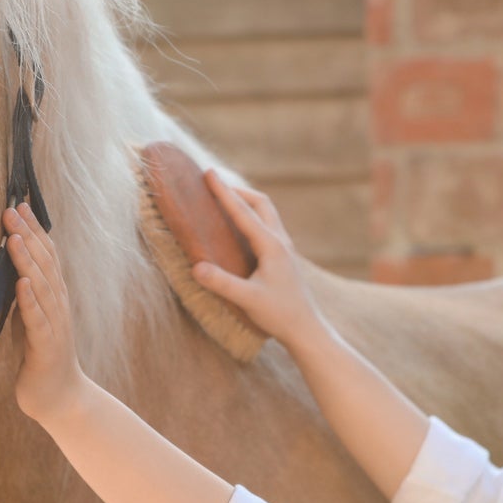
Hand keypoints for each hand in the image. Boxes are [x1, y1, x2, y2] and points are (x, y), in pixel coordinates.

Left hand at [3, 201, 90, 426]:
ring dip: (28, 260)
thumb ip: (22, 294)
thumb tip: (6, 267)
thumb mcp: (28, 318)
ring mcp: (55, 325)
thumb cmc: (40, 357)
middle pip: (45, 263)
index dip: (33, 229)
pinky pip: (38, 320)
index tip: (18, 204)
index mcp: (53, 296)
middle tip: (11, 209)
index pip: (46, 255)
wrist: (59, 399)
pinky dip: (30, 300)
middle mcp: (58, 305)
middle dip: (28, 235)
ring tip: (16, 237)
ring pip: (43, 286)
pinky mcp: (47, 347)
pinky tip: (22, 283)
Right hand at [191, 170, 329, 354]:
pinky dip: (251, 216)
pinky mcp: (284, 257)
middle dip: (237, 190)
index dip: (224, 192)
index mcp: (272, 246)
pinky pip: (267, 226)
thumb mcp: (248, 300)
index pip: (243, 212)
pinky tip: (240, 227)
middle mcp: (280, 241)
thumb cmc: (279, 315)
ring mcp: (284, 248)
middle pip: (260, 202)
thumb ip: (222, 283)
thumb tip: (196, 267)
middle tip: (215, 183)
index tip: (209, 173)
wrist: (306, 329)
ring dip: (246, 201)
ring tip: (225, 199)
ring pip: (266, 212)